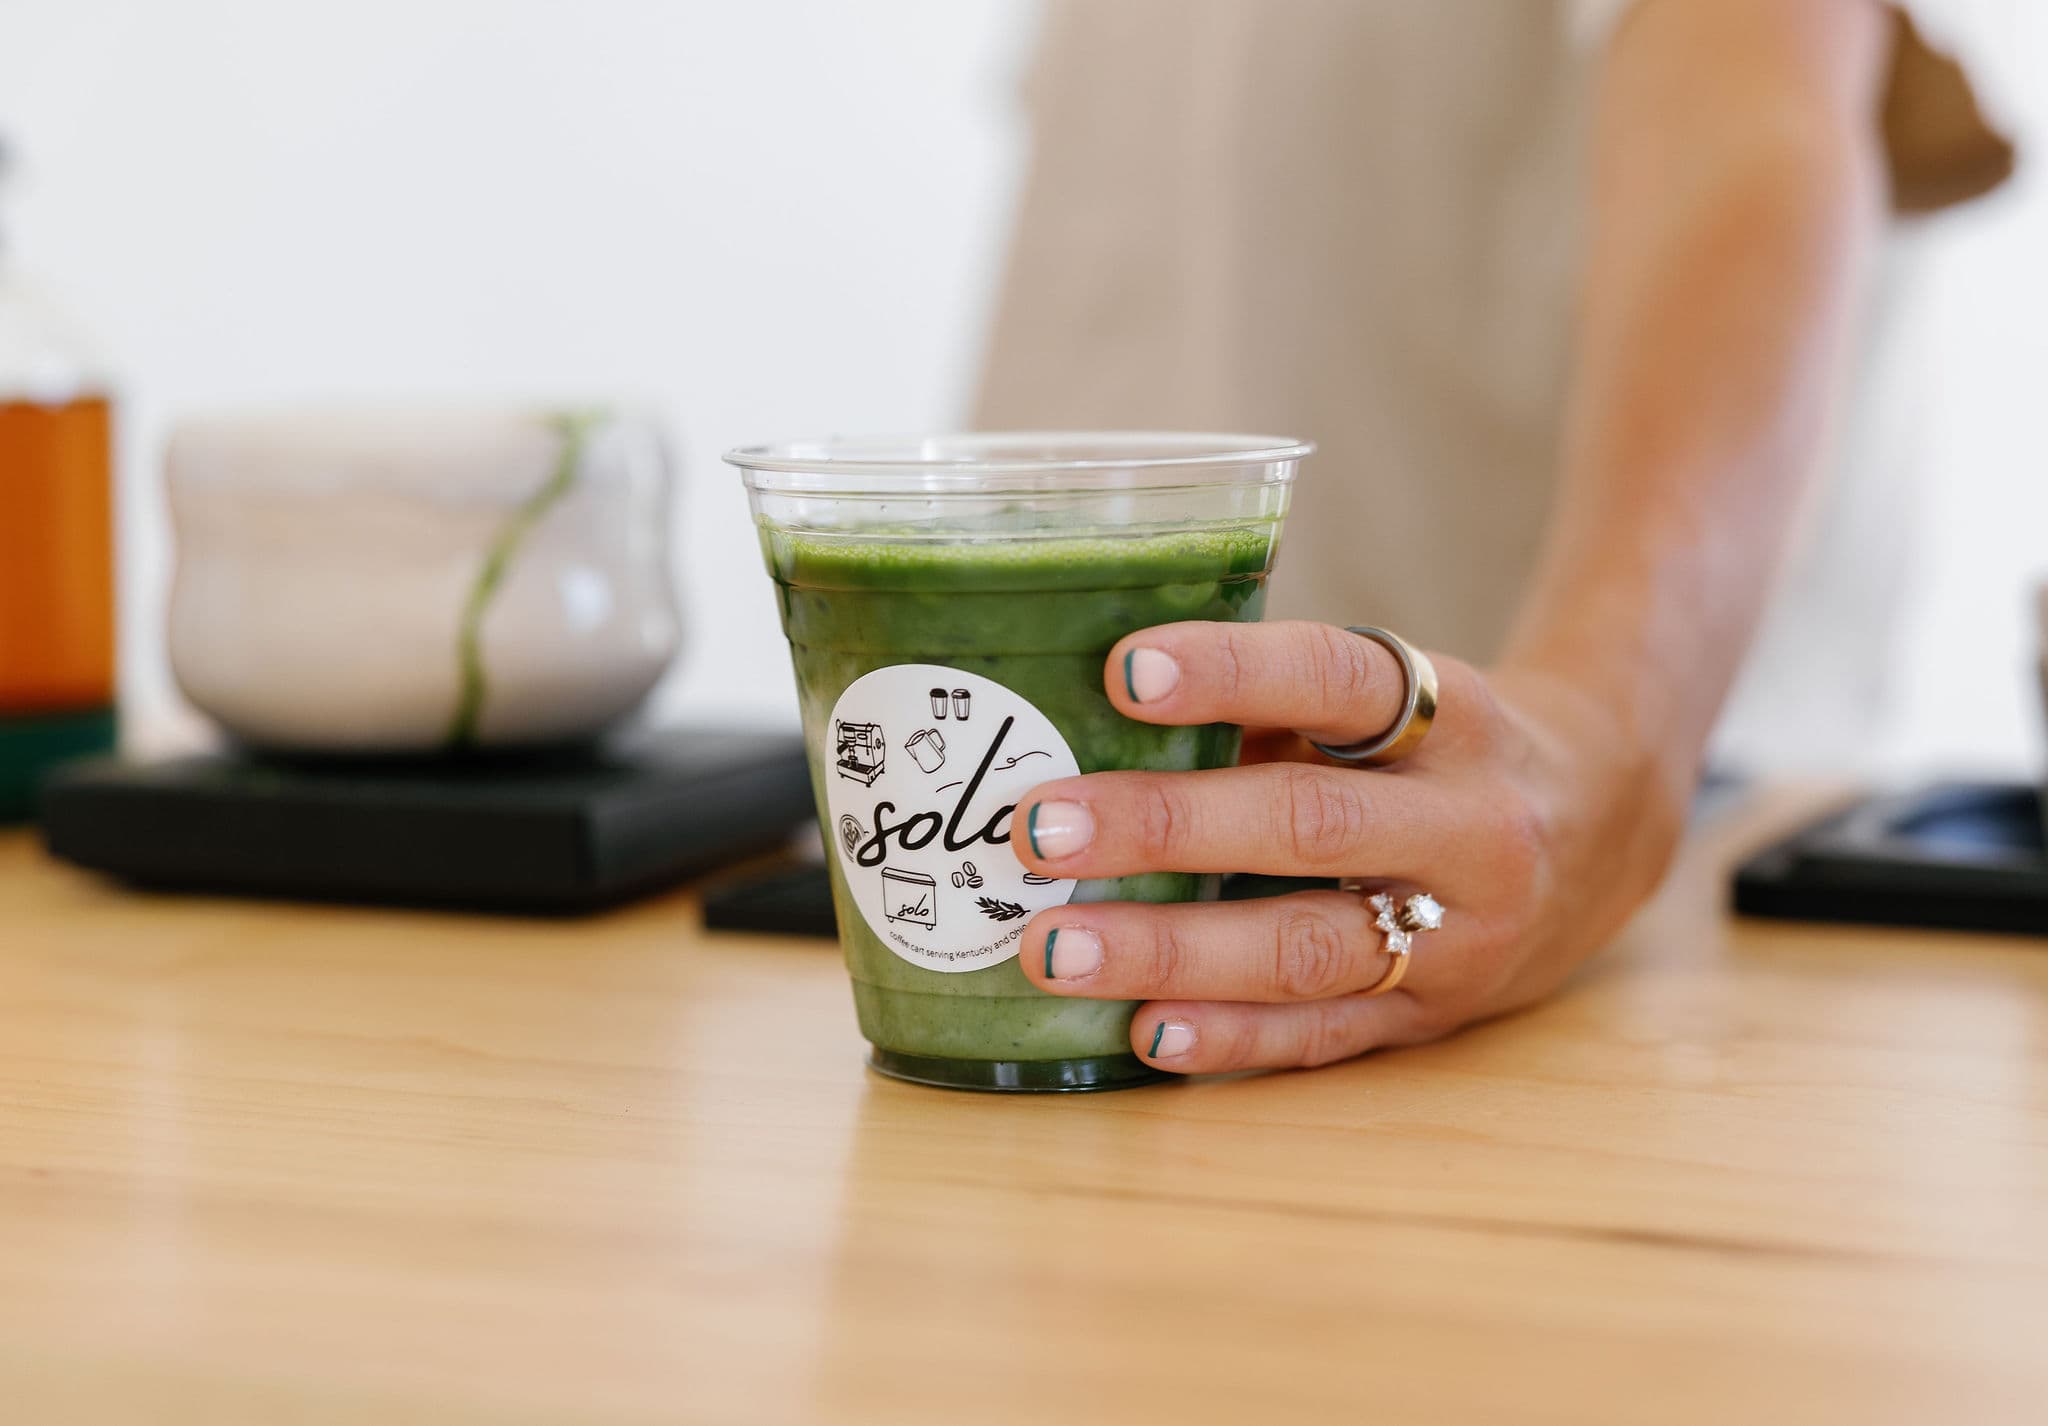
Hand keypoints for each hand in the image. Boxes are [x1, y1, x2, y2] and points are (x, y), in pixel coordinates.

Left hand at [1011, 621, 1687, 1073]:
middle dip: (1164, 827)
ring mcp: (1460, 933)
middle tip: (1041, 830)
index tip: (1121, 670)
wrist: (1603, 830)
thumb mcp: (1394, 702)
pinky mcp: (1436, 1018)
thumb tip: (1089, 723)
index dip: (1231, 672)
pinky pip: (1324, 1036)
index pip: (1338, 680)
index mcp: (1453, 716)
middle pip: (1307, 824)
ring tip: (1055, 949)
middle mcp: (1468, 824)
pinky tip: (1142, 1032)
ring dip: (1170, 952)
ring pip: (1305, 947)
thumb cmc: (1442, 749)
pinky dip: (1230, 1038)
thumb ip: (1274, 712)